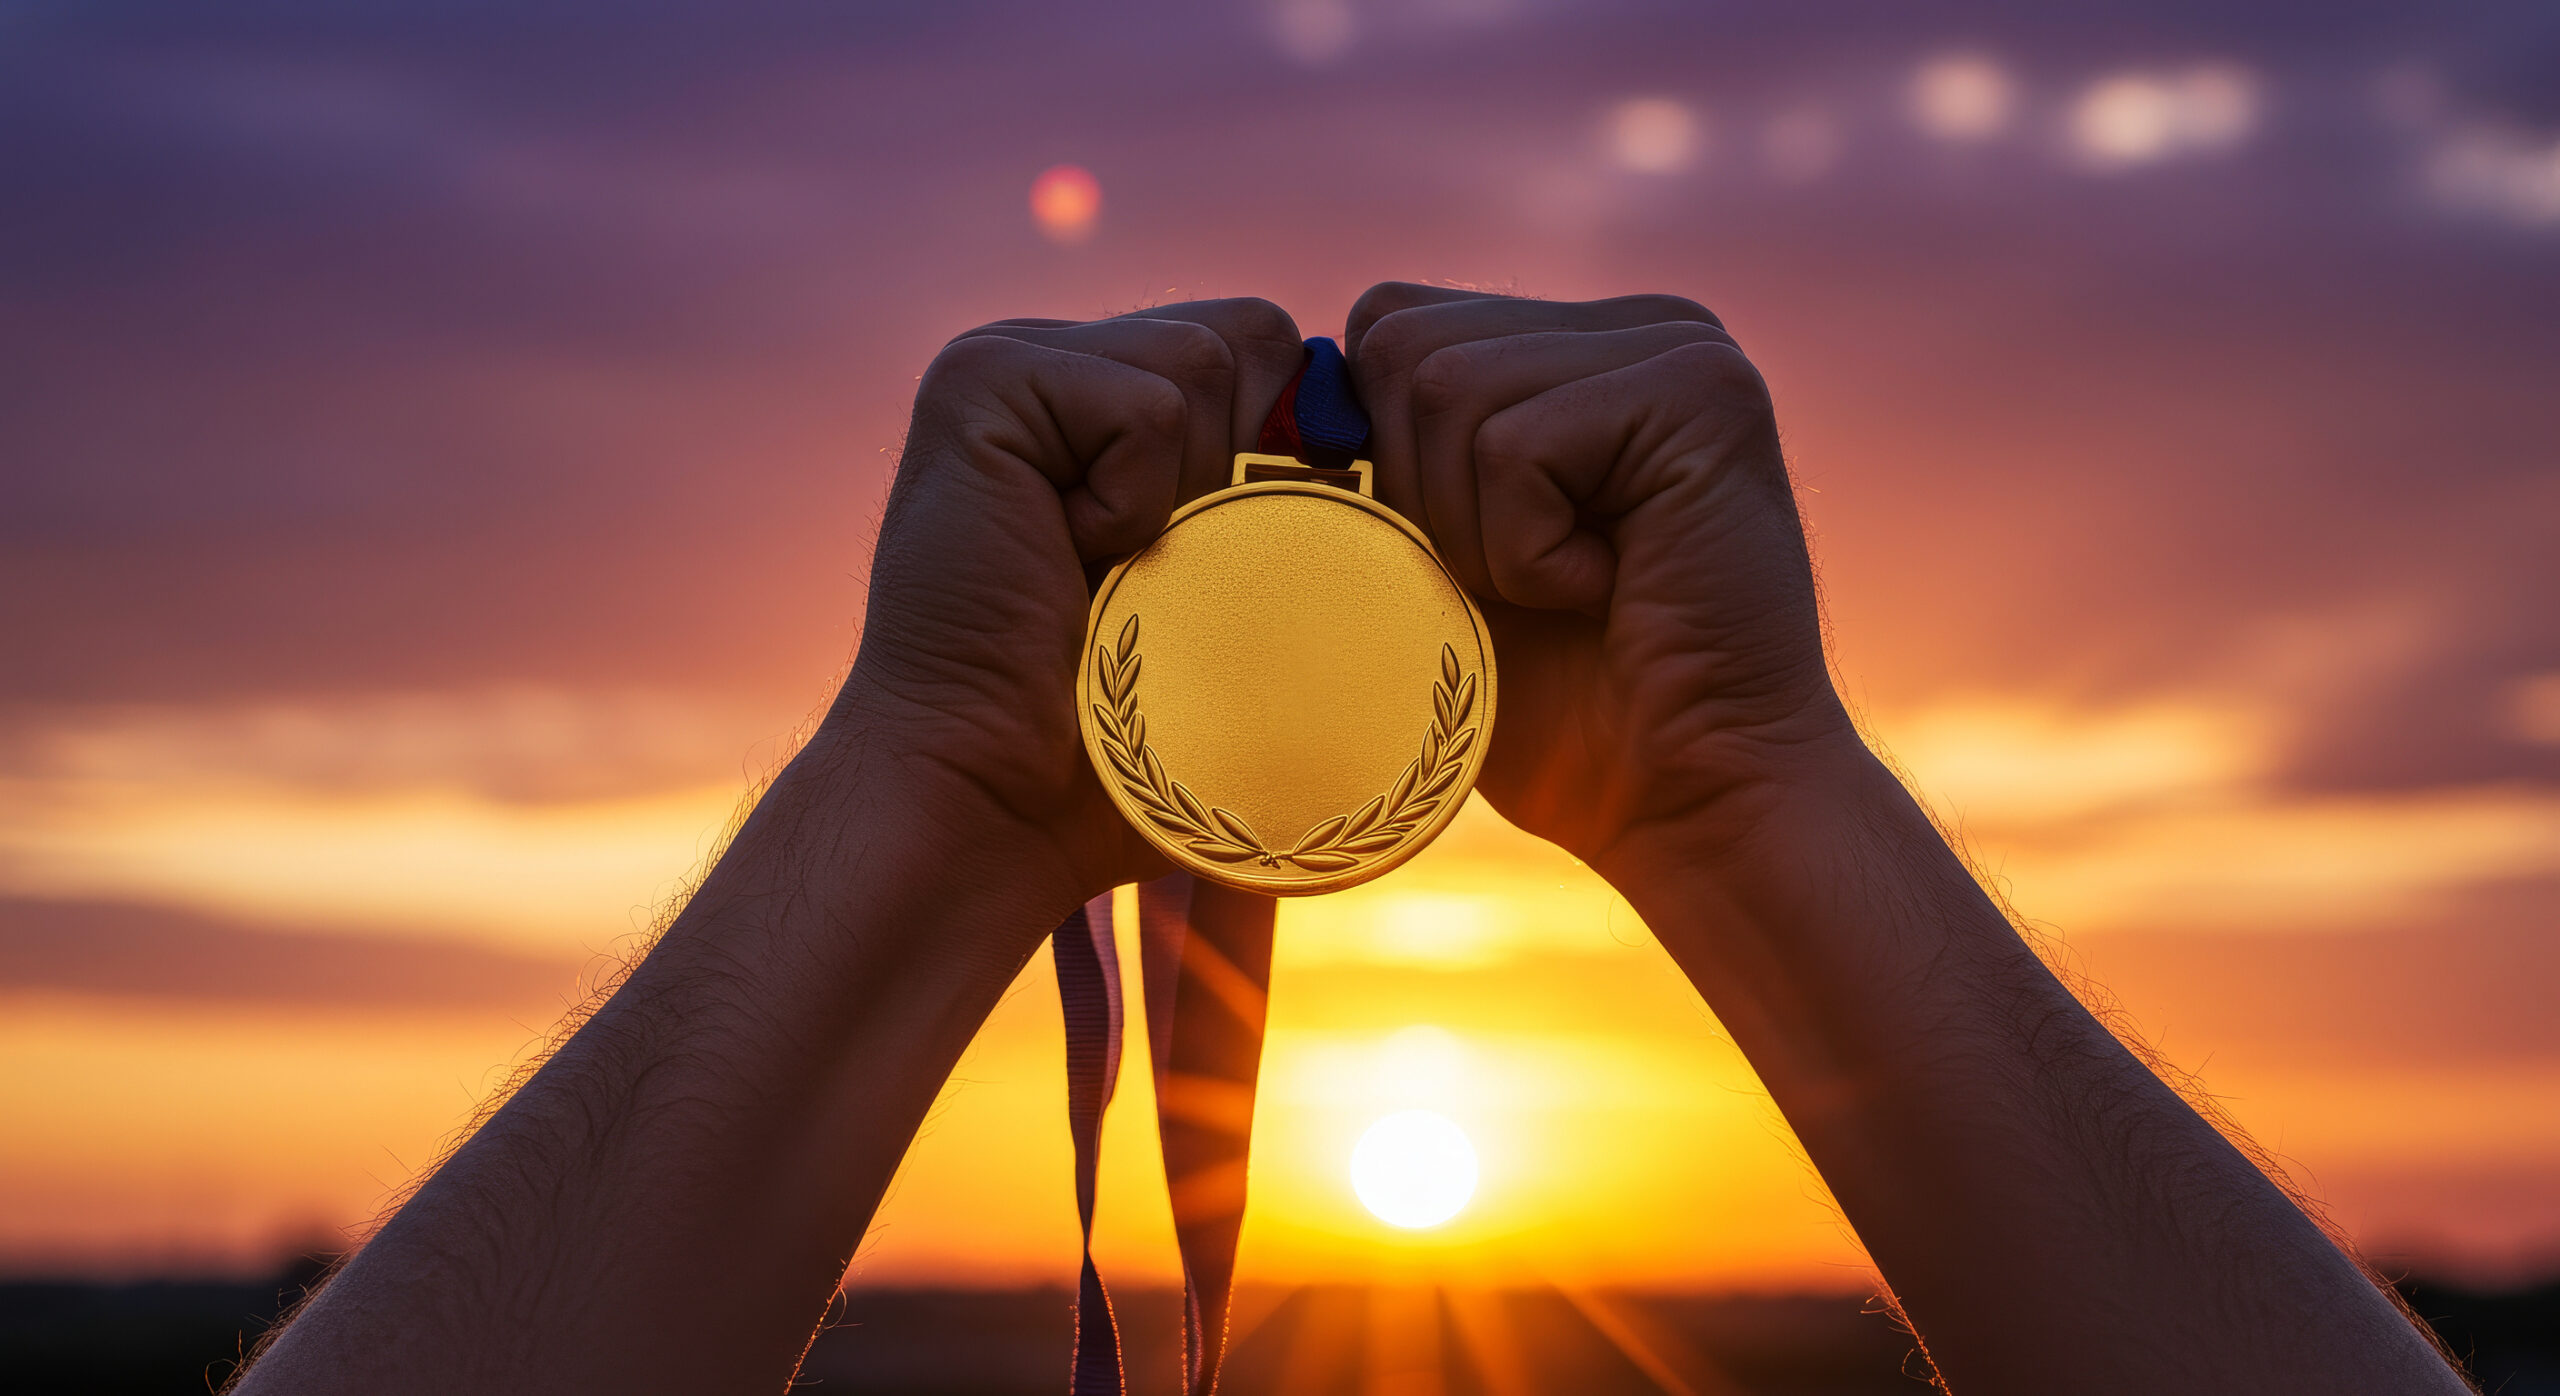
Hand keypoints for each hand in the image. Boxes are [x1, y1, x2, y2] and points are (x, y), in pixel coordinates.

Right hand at [828, 298, 1308, 929]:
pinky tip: (1074, 556)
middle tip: (1174, 568)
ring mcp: (1009, 358)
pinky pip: (1149, 400)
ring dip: (1194, 487)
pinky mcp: (980, 382)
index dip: (1301, 455)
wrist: (1003, 801)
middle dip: (1254, 460)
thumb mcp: (1239, 587)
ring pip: (1207, 353)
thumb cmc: (1130, 735)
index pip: (1276, 353)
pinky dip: (1137, 496)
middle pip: (1256, 332)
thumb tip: (1385, 424)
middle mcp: (1064, 360)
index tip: (1240, 564)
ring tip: (1122, 566)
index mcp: (1121, 394)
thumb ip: (1292, 484)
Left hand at [1345, 284, 1854, 873]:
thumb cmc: (1558, 707)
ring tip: (1572, 589)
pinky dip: (1528, 551)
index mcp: (1576, 347)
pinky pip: (1514, 446)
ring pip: (1449, 391)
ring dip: (1478, 531)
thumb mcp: (1437, 557)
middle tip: (1526, 584)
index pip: (1388, 323)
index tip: (1466, 562)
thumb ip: (1383, 454)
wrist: (1690, 800)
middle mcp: (1637, 327)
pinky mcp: (1703, 394)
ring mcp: (1682, 347)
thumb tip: (1285, 390)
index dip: (1380, 458)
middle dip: (1423, 494)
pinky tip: (1609, 592)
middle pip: (1401, 342)